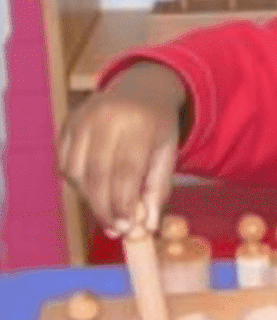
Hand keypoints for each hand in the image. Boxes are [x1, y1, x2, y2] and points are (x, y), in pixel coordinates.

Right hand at [57, 62, 186, 234]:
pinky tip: (93, 191)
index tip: (125, 228)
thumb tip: (147, 225)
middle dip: (104, 208)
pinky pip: (65, 163)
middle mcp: (106, 118)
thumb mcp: (168, 153)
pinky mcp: (68, 124)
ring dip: (89, 198)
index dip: (122, 203)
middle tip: (114, 230)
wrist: (142, 90)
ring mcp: (82, 119)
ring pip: (76, 172)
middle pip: (97, 174)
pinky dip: (77, 183)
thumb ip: (158, 188)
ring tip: (107, 211)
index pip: (125, 171)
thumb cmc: (157, 126)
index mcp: (138, 124)